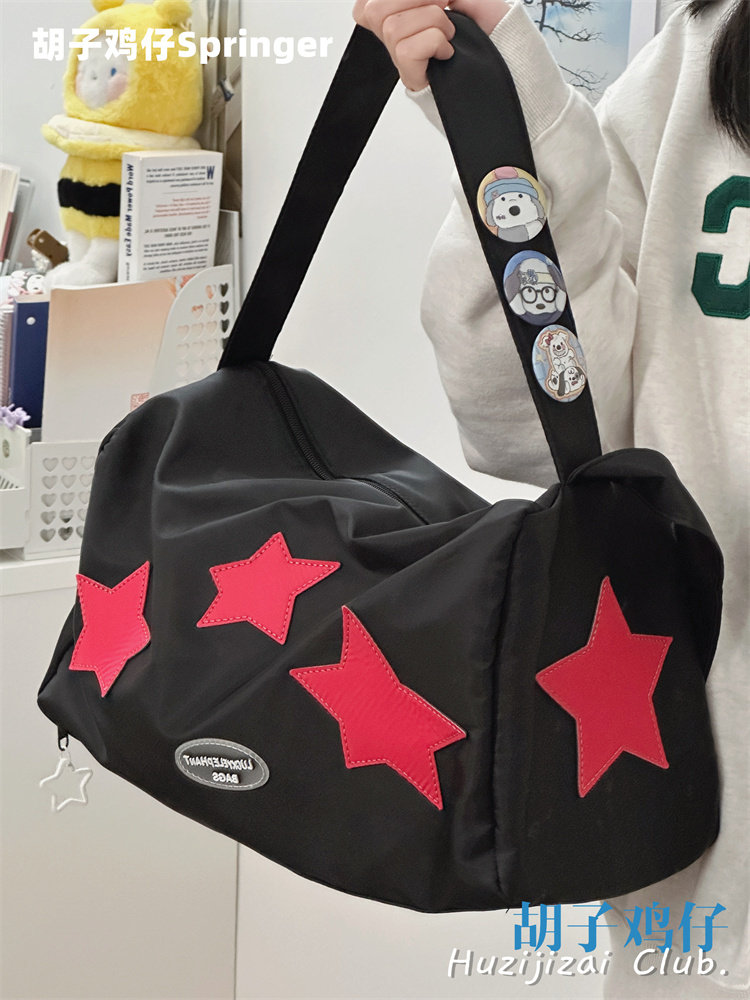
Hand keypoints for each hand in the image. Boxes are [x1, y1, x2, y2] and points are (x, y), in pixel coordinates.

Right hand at [353, 0, 510, 91]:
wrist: (514, 59)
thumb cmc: (492, 28)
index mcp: (404, 14)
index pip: (368, 4)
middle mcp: (400, 37)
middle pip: (373, 10)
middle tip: (443, 6)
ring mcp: (405, 60)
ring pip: (392, 27)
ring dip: (431, 21)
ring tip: (450, 33)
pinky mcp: (415, 79)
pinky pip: (406, 50)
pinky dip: (433, 42)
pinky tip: (448, 51)